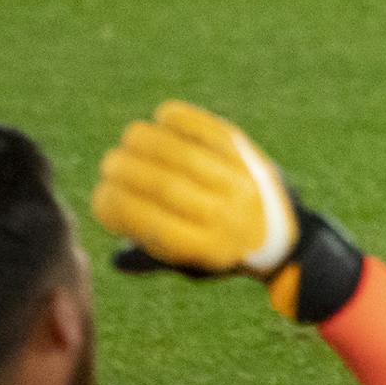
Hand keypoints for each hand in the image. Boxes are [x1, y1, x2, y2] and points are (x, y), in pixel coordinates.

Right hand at [92, 100, 366, 322]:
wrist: (285, 232)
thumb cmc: (224, 248)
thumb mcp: (193, 266)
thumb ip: (153, 257)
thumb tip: (113, 258)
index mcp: (205, 249)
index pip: (150, 224)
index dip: (116, 206)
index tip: (100, 194)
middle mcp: (224, 215)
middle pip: (163, 185)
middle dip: (125, 170)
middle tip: (110, 163)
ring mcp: (238, 181)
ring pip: (182, 154)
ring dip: (146, 141)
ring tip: (129, 140)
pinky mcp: (247, 152)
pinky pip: (208, 128)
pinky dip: (181, 118)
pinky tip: (161, 118)